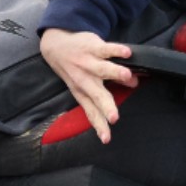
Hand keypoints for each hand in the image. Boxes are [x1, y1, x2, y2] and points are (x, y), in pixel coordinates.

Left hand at [39, 28, 136, 142]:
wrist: (56, 46)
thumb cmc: (74, 70)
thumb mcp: (82, 87)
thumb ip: (104, 95)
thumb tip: (129, 94)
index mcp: (82, 93)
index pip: (91, 113)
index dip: (99, 126)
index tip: (106, 139)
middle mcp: (85, 80)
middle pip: (97, 95)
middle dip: (106, 107)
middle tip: (115, 117)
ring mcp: (89, 63)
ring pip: (103, 69)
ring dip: (115, 72)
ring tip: (127, 76)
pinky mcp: (93, 47)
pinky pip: (106, 49)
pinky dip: (116, 50)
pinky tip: (126, 53)